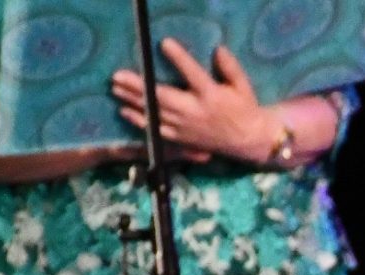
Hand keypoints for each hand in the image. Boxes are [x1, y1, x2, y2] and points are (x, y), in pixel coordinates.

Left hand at [111, 39, 284, 163]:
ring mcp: (186, 127)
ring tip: (115, 88)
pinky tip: (125, 111)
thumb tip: (217, 49)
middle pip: (163, 97)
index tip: (164, 43)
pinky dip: (140, 121)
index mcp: (212, 96)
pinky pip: (156, 130)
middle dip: (139, 86)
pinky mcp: (181, 138)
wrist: (248, 140)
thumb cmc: (244, 108)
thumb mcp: (242, 86)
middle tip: (118, 75)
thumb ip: (230, 68)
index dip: (179, 59)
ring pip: (155, 112)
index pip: (193, 74)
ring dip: (133, 100)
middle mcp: (195, 112)